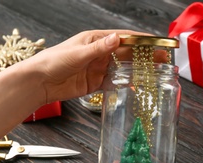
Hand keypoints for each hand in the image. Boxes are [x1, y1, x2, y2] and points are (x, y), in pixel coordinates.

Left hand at [26, 29, 167, 103]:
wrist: (39, 82)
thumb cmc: (53, 61)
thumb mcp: (77, 53)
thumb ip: (98, 49)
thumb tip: (116, 38)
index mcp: (95, 40)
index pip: (124, 38)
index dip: (141, 40)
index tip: (157, 41)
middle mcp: (99, 53)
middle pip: (127, 53)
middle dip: (145, 55)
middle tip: (163, 59)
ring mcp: (99, 68)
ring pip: (123, 67)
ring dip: (138, 69)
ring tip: (155, 72)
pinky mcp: (95, 82)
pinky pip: (114, 81)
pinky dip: (125, 83)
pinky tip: (137, 85)